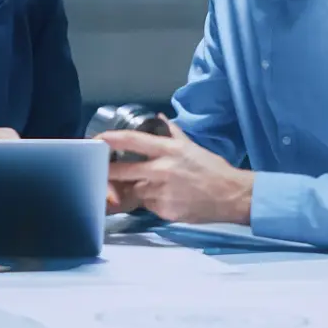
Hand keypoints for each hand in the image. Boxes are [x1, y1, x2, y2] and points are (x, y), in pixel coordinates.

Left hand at [101, 120, 252, 225]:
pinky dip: (149, 202)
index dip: (110, 140)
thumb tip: (158, 118)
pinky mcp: (164, 210)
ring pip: (134, 191)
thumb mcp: (191, 146)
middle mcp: (161, 170)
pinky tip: (162, 198)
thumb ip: (171, 133)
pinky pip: (147, 206)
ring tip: (145, 185)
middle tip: (100, 170)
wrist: (231, 196)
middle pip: (122, 171)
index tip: (97, 140)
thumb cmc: (212, 169)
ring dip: (133, 189)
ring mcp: (161, 192)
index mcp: (168, 150)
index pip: (131, 141)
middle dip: (108, 172)